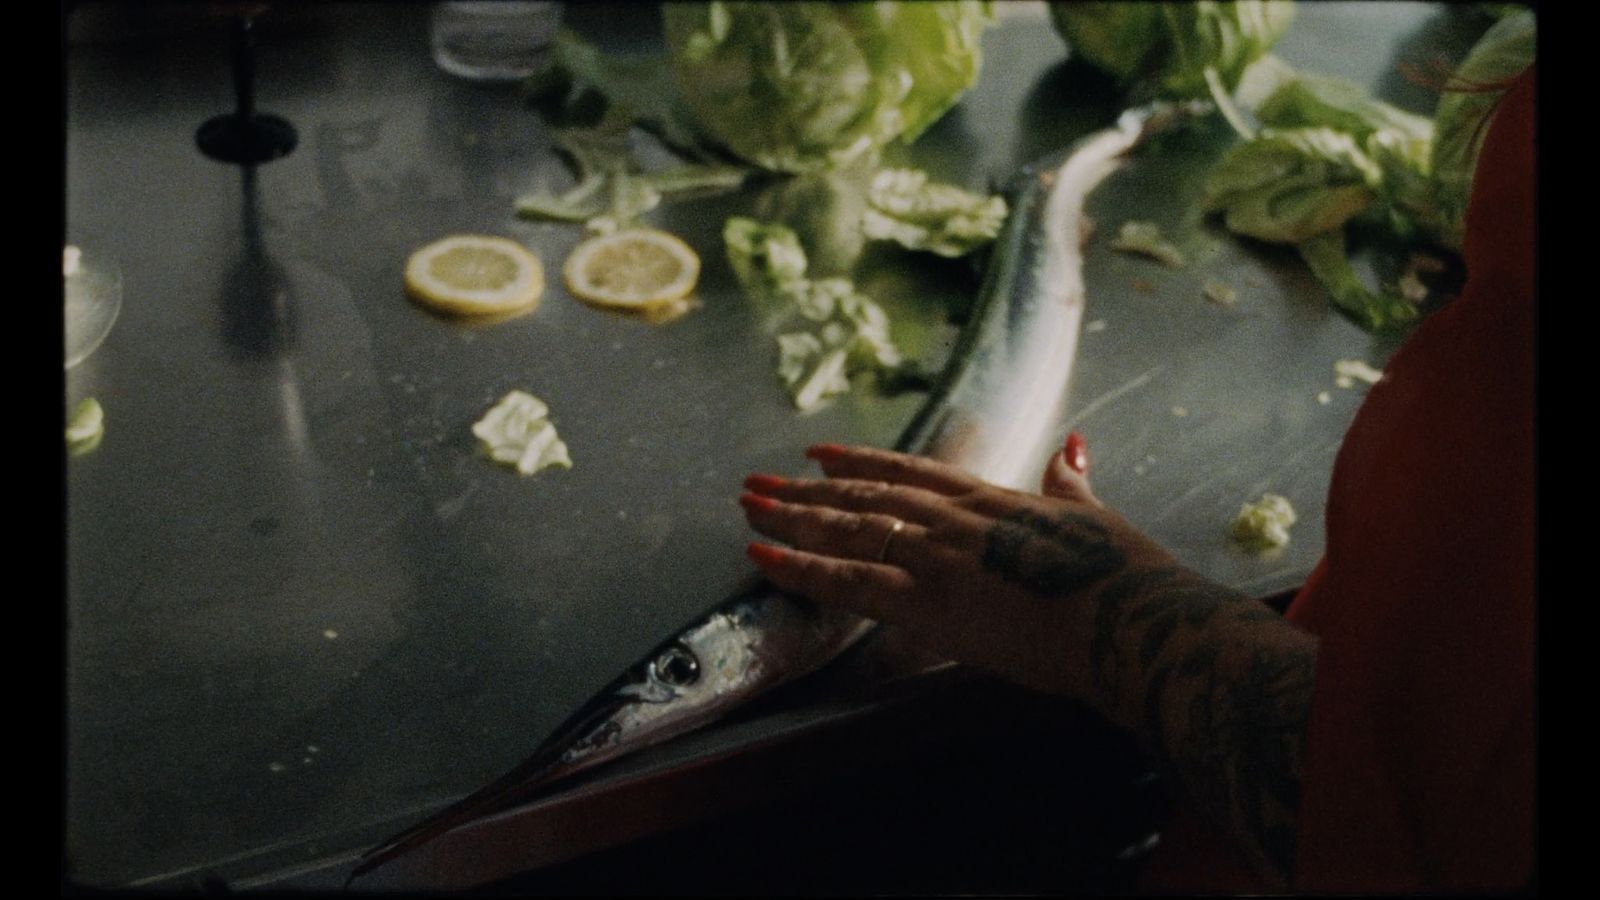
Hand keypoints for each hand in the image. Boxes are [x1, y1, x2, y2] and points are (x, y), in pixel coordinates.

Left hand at [741, 438, 1319, 885]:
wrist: (1127, 620)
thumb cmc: (1122, 577)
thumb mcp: (1095, 515)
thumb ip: (1070, 482)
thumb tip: (1070, 447)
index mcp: (991, 500)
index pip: (909, 472)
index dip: (860, 461)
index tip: (818, 454)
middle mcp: (953, 520)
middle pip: (865, 495)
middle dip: (806, 489)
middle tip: (758, 481)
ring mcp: (934, 556)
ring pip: (847, 528)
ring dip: (791, 517)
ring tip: (747, 506)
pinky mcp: (924, 601)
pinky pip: (846, 581)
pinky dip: (799, 566)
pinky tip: (762, 555)